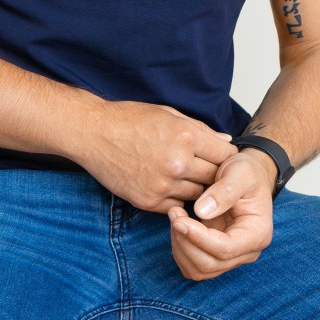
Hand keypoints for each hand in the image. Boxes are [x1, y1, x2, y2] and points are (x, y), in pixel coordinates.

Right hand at [76, 98, 239, 213]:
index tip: (220, 156)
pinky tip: (167, 184)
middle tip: (205, 168)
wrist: (93, 134)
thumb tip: (226, 140)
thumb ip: (200, 130)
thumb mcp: (169, 114)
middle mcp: (178, 163)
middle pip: (214, 177)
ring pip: (198, 194)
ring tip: (184, 176)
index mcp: (186, 136)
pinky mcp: (149, 201)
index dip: (225, 155)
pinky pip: (176, 205)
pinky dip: (176, 197)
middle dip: (213, 173)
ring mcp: (163, 185)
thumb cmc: (130, 119)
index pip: (225, 154)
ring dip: (195, 187)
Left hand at [167, 150, 274, 280]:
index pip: (225, 249)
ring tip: (175, 217)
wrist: (248, 176)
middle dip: (185, 241)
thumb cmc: (247, 172)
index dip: (198, 237)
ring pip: (199, 270)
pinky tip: (179, 226)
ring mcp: (232, 256)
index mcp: (257, 234)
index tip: (179, 219)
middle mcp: (247, 251)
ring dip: (180, 247)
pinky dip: (181, 250)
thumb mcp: (240, 173)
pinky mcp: (217, 255)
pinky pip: (194, 266)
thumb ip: (224, 191)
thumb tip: (201, 212)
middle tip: (174, 213)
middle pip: (210, 264)